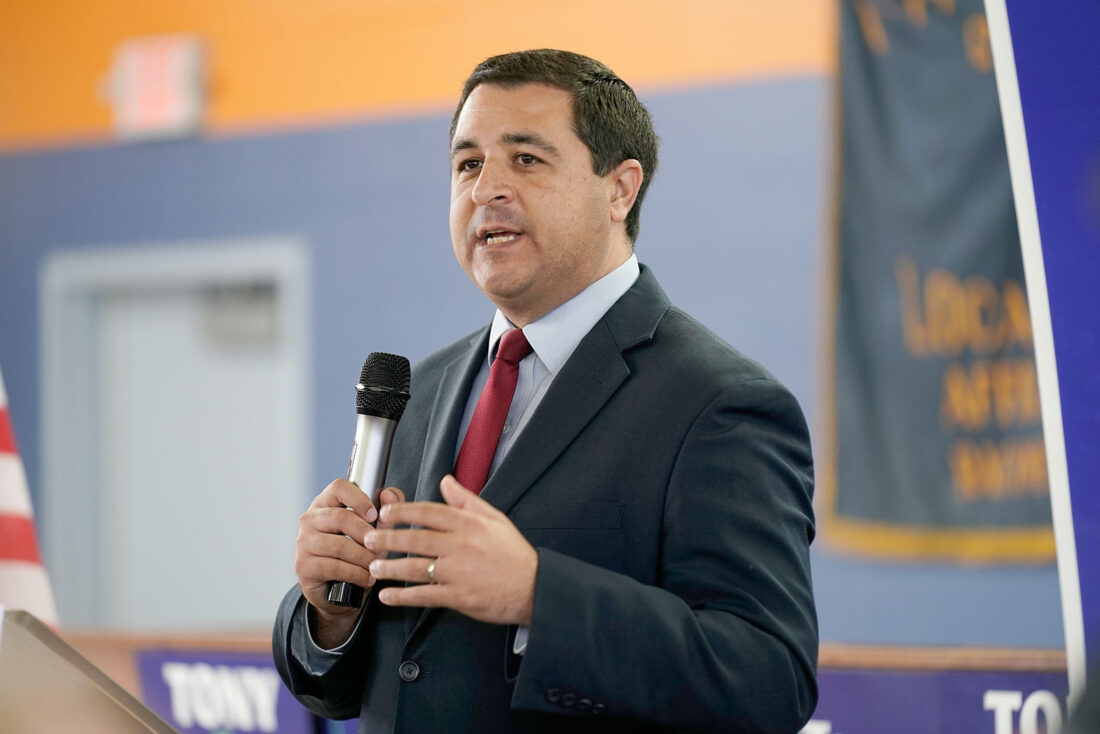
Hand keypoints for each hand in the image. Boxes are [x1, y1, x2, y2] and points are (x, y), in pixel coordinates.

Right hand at [294, 480, 405, 645]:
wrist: (336, 590)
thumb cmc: (356, 552)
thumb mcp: (374, 530)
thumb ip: (386, 510)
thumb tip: (390, 494)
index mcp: (325, 503)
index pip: (338, 487)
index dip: (359, 498)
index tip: (375, 514)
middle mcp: (310, 519)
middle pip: (341, 518)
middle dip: (367, 534)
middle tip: (381, 548)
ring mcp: (303, 542)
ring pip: (339, 545)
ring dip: (364, 557)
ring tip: (376, 565)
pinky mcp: (303, 565)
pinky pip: (334, 566)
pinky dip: (356, 574)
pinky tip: (367, 578)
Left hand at [365, 475, 537, 625]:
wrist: (533, 588)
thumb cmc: (513, 554)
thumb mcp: (495, 519)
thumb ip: (466, 500)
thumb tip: (445, 481)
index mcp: (470, 524)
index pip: (430, 512)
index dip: (404, 512)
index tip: (385, 513)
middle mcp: (462, 545)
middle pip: (416, 539)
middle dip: (387, 539)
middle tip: (367, 539)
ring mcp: (459, 572)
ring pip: (415, 567)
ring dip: (390, 568)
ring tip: (373, 567)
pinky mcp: (458, 596)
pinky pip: (424, 595)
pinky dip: (402, 597)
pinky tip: (387, 597)